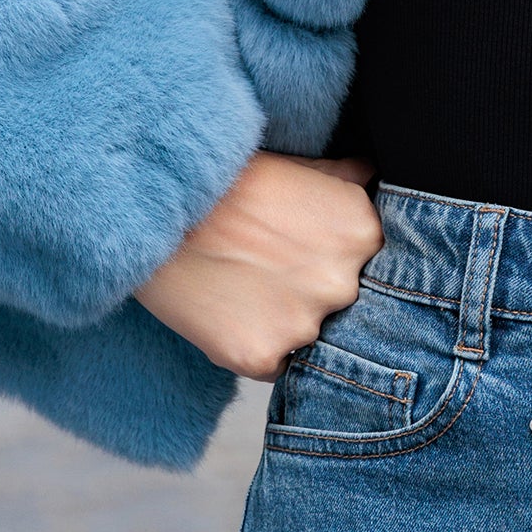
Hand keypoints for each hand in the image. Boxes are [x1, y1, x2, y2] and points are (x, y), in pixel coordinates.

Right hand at [133, 153, 383, 380]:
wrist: (155, 208)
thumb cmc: (227, 181)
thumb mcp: (297, 166)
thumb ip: (344, 179)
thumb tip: (372, 174)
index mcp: (363, 233)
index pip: (377, 270)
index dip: (338, 265)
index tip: (308, 255)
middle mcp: (343, 283)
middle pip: (344, 308)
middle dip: (313, 296)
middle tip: (270, 271)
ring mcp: (303, 324)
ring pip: (308, 340)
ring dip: (283, 323)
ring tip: (242, 286)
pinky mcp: (260, 356)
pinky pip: (271, 366)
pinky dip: (251, 346)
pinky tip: (226, 311)